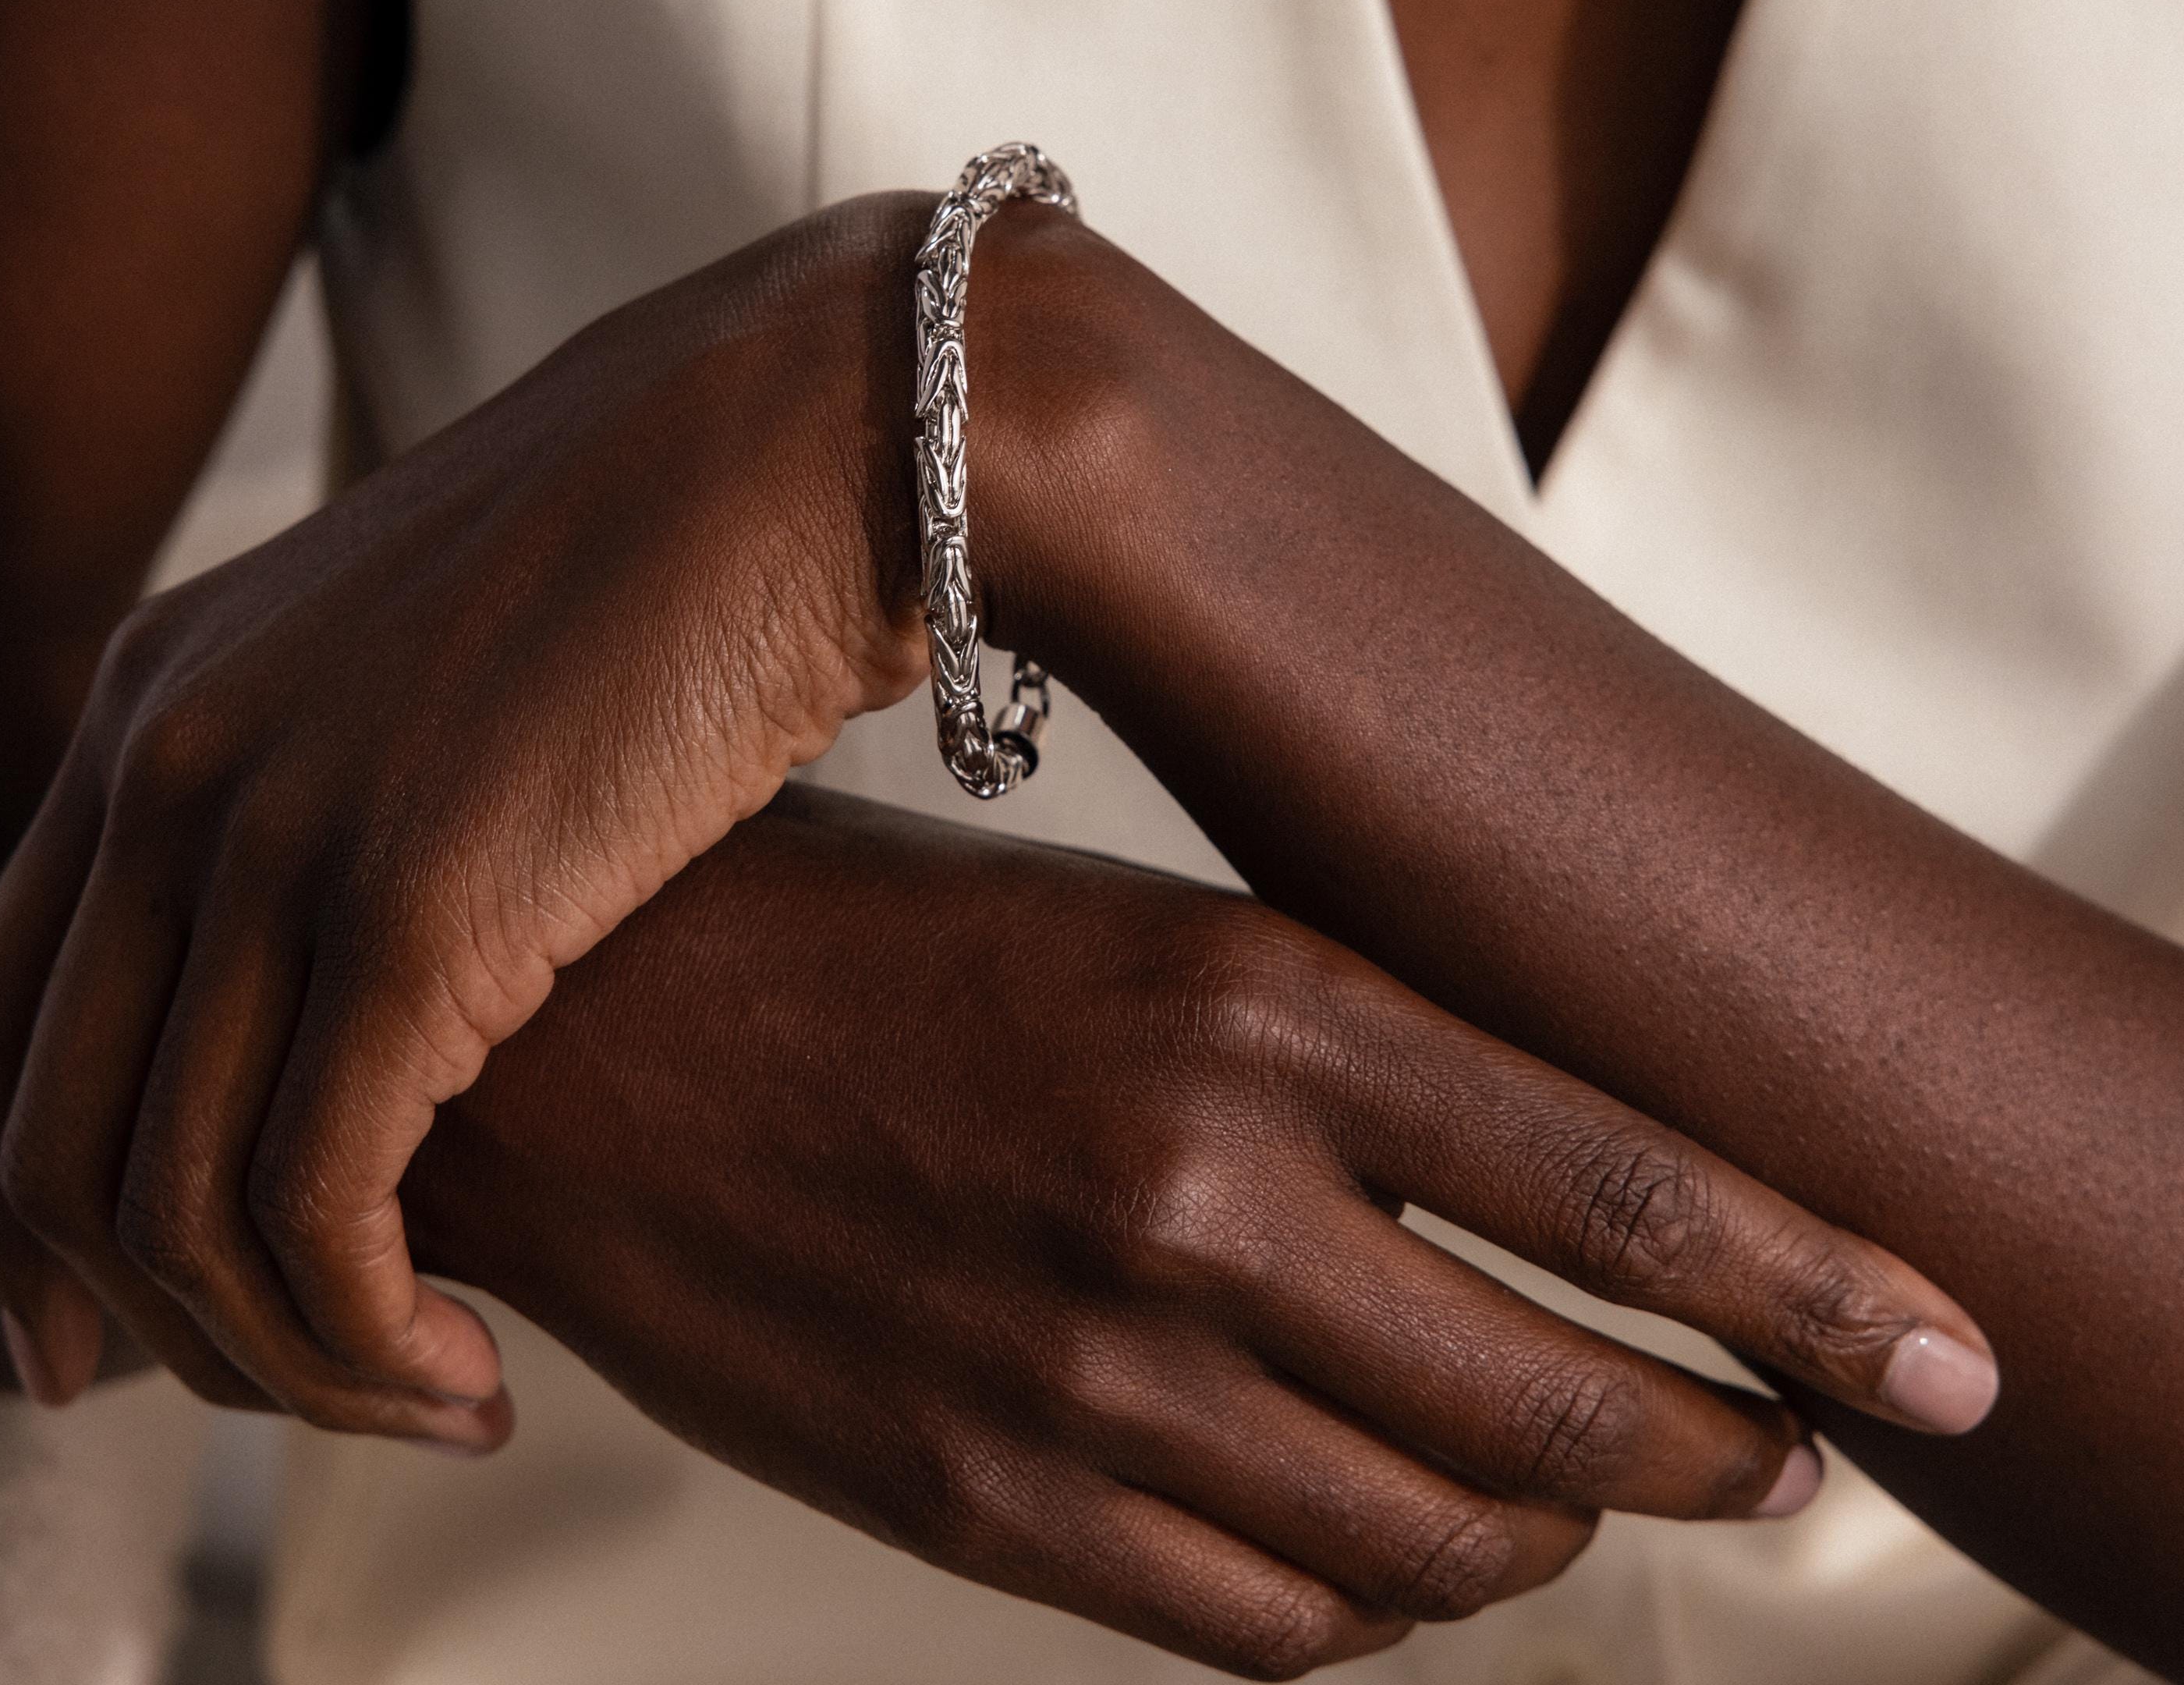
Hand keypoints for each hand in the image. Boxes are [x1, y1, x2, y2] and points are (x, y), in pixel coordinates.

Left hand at [0, 199, 943, 1444]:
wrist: (823, 424)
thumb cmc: (692, 546)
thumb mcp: (451, 662)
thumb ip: (357, 791)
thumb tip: (388, 967)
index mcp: (161, 692)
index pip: (4, 1012)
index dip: (32, 1206)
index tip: (108, 1334)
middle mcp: (169, 757)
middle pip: (49, 1135)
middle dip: (143, 1322)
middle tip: (287, 1400)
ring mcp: (276, 824)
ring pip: (168, 1203)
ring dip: (280, 1359)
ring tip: (425, 1399)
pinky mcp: (413, 904)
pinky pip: (311, 1207)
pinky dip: (359, 1337)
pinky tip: (465, 1367)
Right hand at [407, 788, 1993, 1677]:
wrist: (592, 1048)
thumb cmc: (876, 941)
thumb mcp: (1140, 934)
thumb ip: (1343, 1077)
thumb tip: (1548, 1220)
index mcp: (1251, 997)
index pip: (1630, 1185)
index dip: (1828, 1286)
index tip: (1957, 1353)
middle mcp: (1199, 1198)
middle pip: (1571, 1403)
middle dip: (1721, 1443)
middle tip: (1783, 1442)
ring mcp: (1094, 1375)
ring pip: (1439, 1539)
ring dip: (1547, 1529)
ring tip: (1575, 1479)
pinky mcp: (995, 1507)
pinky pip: (1275, 1626)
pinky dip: (1377, 1599)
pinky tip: (1386, 1535)